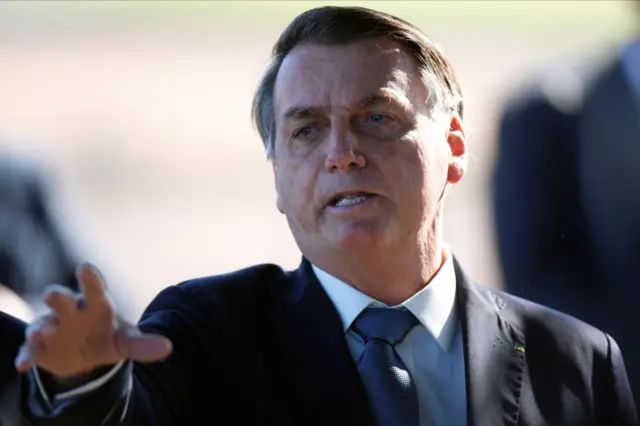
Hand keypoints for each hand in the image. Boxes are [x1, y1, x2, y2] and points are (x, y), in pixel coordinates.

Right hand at [15, 264, 172, 379]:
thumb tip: (168, 347)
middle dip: (57, 297)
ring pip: (41, 323)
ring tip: (41, 332)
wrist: (84, 356)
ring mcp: (52, 327)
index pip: (94, 288)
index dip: (90, 279)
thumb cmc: (107, 337)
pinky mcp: (38, 348)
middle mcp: (71, 311)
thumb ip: (144, 345)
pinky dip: (26, 355)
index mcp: (95, 304)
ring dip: (41, 327)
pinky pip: (29, 350)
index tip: (86, 268)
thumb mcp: (126, 342)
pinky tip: (24, 364)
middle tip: (55, 296)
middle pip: (61, 299)